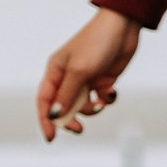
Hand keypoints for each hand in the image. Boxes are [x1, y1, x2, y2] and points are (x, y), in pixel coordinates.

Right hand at [35, 9, 139, 141]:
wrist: (122, 28)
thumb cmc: (96, 43)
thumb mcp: (80, 71)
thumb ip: (67, 95)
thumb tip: (54, 115)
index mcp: (55, 71)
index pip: (44, 101)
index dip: (45, 120)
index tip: (51, 138)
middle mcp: (68, 77)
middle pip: (63, 107)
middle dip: (70, 119)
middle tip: (79, 129)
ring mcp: (86, 79)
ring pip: (83, 106)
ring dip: (92, 109)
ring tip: (101, 102)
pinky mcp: (102, 80)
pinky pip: (100, 99)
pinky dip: (106, 100)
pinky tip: (112, 91)